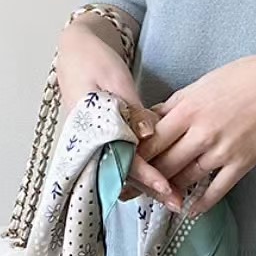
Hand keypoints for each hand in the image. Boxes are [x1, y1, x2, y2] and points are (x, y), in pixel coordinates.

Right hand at [56, 18, 183, 210]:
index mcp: (89, 128)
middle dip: (151, 190)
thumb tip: (150, 133)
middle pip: (123, 174)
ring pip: (124, 172)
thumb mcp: (114, 80)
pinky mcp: (104, 142)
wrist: (76, 52)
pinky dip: (142, 173)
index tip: (167, 187)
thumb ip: (132, 110)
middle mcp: (90, 143)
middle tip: (178, 203)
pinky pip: (123, 161)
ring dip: (149, 186)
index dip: (146, 175)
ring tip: (175, 199)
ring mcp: (95, 144)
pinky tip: (163, 182)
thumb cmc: (94, 62)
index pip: (122, 159)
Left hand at [137, 44, 255, 215]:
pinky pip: (216, 190)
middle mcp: (201, 132)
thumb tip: (150, 121)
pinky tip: (189, 210)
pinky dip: (201, 203)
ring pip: (185, 179)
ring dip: (169, 192)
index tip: (121, 167)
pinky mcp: (242, 163)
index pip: (150, 141)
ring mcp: (222, 150)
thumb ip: (175, 105)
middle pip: (163, 164)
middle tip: (130, 192)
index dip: (133, 156)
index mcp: (187, 109)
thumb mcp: (201, 84)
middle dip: (145, 179)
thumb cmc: (243, 77)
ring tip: (156, 200)